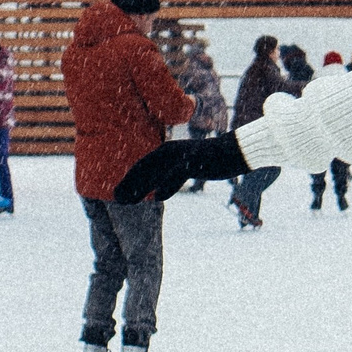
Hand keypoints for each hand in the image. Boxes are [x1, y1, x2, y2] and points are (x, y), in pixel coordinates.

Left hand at [115, 133, 245, 202]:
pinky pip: (176, 174)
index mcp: (166, 151)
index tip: (118, 192)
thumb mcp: (187, 169)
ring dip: (140, 187)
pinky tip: (159, 197)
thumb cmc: (212, 161)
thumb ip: (170, 179)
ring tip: (129, 200)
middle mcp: (169, 151)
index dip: (129, 180)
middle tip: (117, 199)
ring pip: (155, 172)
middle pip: (143, 168)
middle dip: (129, 184)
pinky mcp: (193, 161)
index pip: (142, 166)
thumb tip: (157, 196)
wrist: (235, 151)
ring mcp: (180, 156)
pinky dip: (167, 186)